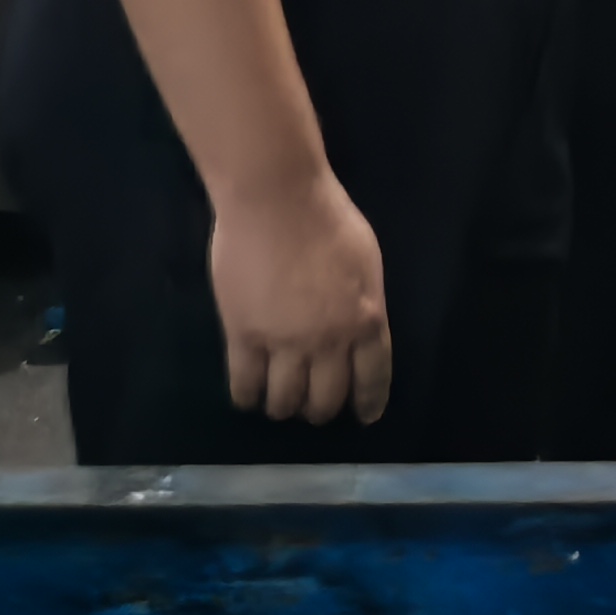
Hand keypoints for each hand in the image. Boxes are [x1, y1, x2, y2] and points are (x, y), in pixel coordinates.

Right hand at [210, 172, 393, 426]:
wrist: (276, 197)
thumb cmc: (326, 217)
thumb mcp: (365, 264)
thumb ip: (363, 304)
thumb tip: (356, 330)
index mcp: (367, 320)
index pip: (372, 379)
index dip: (367, 403)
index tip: (362, 417)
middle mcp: (329, 341)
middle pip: (325, 399)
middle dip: (320, 409)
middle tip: (312, 406)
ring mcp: (284, 342)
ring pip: (284, 401)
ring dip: (283, 407)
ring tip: (279, 401)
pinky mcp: (243, 335)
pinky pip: (245, 384)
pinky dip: (247, 397)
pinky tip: (248, 397)